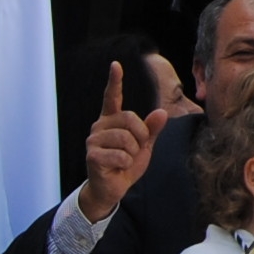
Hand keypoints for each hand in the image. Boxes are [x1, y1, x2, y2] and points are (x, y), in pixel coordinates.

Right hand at [77, 62, 185, 223]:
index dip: (115, 81)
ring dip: (133, 153)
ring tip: (125, 160)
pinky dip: (125, 163)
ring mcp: (93, 139)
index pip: (112, 97)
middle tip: (136, 150)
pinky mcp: (92, 154)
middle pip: (130, 119)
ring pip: (126, 138)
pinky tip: (118, 167)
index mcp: (112, 120)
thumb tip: (161, 112)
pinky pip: (120, 155)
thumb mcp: (144, 145)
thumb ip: (152, 129)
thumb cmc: (126, 163)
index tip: (116, 65)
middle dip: (141, 137)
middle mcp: (100, 125)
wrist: (113, 188)